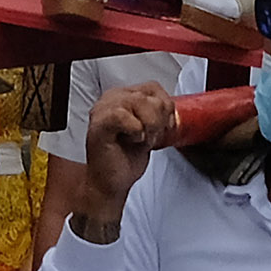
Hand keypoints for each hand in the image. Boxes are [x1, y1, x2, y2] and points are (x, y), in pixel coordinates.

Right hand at [75, 81, 173, 238]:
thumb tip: (171, 109)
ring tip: (138, 139)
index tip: (165, 126)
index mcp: (123, 96)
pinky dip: (135, 131)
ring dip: (148, 127)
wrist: (110, 184)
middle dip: (158, 121)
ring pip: (140, 102)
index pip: (153, 87)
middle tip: (147, 137)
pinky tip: (130, 140)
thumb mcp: (149, 130)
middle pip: (150, 95)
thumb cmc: (125, 159)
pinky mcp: (99, 124)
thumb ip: (158, 113)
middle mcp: (111, 98)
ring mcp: (102, 110)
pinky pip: (124, 116)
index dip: (166, 107)